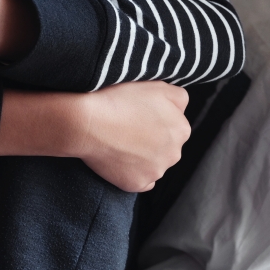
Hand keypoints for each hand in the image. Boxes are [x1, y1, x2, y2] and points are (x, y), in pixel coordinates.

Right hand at [74, 81, 190, 191]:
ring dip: (140, 157)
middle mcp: (174, 153)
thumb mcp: (155, 85)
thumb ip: (179, 96)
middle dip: (150, 140)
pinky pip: (140, 181)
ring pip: (153, 164)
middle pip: (165, 147)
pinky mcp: (137, 184)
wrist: (87, 122)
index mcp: (181, 129)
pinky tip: (118, 159)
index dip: (153, 119)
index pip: (173, 125)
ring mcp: (155, 171)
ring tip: (117, 142)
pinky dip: (131, 172)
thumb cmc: (118, 100)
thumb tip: (182, 108)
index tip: (136, 114)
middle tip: (126, 127)